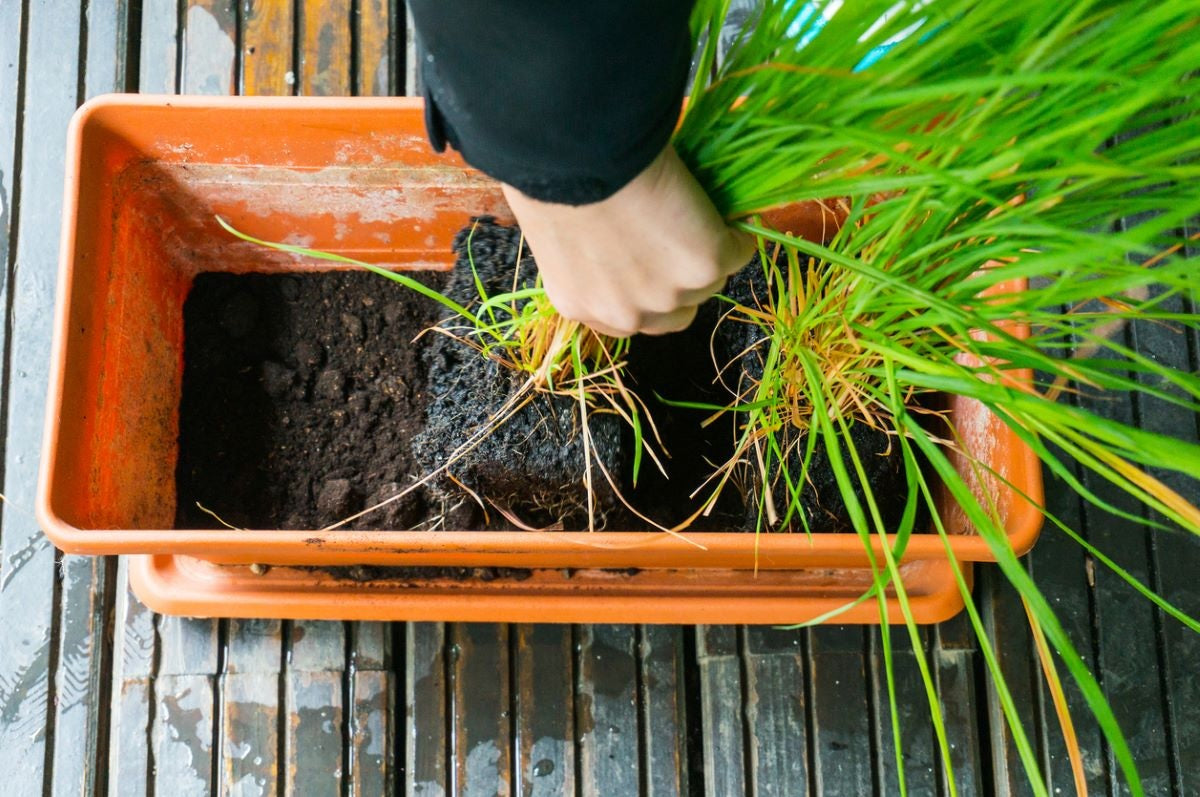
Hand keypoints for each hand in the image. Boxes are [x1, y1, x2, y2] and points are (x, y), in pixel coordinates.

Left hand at [501, 146, 753, 336]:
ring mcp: (668, 295)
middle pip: (676, 312)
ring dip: (711, 257)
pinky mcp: (704, 266)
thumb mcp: (558, 235)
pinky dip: (739, 234)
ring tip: (707, 220)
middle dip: (681, 281)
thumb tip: (612, 239)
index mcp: (581, 306)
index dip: (647, 289)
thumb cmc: (554, 176)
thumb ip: (587, 257)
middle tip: (682, 239)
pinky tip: (734, 213)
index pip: (630, 319)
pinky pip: (738, 252)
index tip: (654, 261)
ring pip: (709, 283)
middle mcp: (626, 315)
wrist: (578, 156)